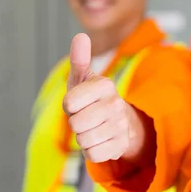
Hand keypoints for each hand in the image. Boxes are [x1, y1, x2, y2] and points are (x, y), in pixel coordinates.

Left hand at [62, 33, 131, 162]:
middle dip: (76, 123)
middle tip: (86, 117)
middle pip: (76, 123)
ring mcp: (120, 126)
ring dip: (83, 137)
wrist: (120, 122)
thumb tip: (80, 36)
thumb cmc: (93, 99)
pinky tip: (100, 141)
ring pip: (83, 140)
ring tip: (93, 128)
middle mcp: (116, 104)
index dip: (69, 105)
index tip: (79, 102)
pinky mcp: (121, 146)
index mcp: (105, 85)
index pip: (69, 103)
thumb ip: (79, 59)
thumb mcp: (84, 79)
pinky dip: (91, 151)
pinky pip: (93, 155)